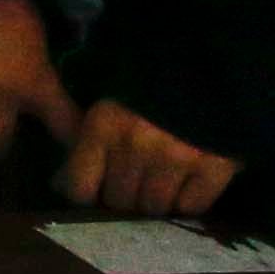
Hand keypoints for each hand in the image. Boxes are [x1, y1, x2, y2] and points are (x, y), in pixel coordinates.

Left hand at [56, 98, 239, 218]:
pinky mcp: (214, 166)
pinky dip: (189, 201)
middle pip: (119, 201)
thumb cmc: (151, 81)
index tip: (97, 188)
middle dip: (124, 195)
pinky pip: (191, 206)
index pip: (80, 188)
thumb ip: (83, 139)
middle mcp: (136, 144)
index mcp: (102, 125)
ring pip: (154, 208)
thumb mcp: (107, 100)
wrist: (211, 65)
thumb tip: (59, 184)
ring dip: (156, 200)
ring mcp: (176, 157)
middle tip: (136, 179)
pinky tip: (190, 181)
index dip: (88, 193)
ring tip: (164, 178)